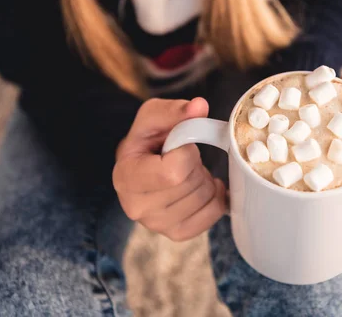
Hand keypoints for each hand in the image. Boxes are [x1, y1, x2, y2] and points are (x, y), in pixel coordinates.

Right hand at [113, 98, 226, 241]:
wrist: (143, 166)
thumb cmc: (147, 140)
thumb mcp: (154, 117)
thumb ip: (175, 110)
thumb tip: (199, 107)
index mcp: (126, 177)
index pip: (173, 172)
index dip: (186, 152)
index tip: (179, 145)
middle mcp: (137, 207)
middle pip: (191, 186)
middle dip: (196, 165)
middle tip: (184, 159)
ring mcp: (157, 225)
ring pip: (205, 199)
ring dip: (205, 180)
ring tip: (189, 172)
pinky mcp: (177, 233)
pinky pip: (212, 215)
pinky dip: (215, 198)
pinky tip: (201, 186)